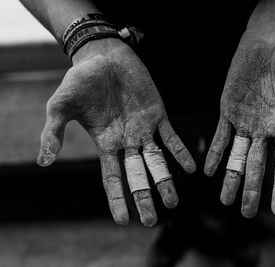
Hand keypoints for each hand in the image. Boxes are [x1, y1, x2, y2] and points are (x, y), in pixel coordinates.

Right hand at [38, 38, 195, 225]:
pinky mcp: (158, 115)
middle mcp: (127, 141)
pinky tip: (190, 168)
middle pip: (138, 175)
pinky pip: (172, 137)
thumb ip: (54, 133)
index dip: (117, 199)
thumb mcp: (60, 106)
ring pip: (157, 161)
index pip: (112, 177)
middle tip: (152, 220)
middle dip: (144, 197)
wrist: (103, 56)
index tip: (124, 221)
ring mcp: (144, 129)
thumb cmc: (80, 81)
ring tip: (173, 202)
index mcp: (105, 144)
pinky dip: (181, 152)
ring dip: (165, 180)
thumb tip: (43, 162)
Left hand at [204, 29, 274, 217]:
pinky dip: (215, 152)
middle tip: (245, 213)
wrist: (272, 41)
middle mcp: (264, 129)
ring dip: (230, 177)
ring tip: (224, 200)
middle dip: (250, 189)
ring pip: (236, 155)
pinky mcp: (228, 110)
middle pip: (256, 165)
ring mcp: (245, 121)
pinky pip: (220, 135)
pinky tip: (209, 170)